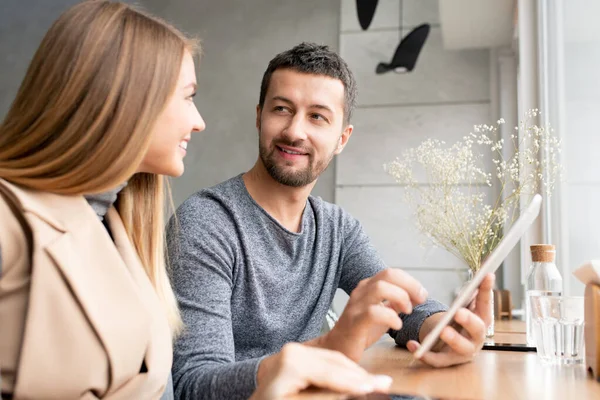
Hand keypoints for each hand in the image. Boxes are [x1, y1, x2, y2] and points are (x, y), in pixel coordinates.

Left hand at [252, 343, 391, 399]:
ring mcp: (294, 350)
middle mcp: (293, 351)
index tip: (380, 386)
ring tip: (376, 382)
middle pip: (336, 363)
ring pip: (334, 359)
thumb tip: (358, 390)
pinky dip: (342, 369)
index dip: (358, 381)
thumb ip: (329, 396)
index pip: (332, 374)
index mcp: (291, 365)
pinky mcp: (297, 354)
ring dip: (354, 372)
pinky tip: (358, 378)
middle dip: (360, 376)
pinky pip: (326, 359)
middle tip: (385, 384)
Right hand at [322, 268, 428, 361]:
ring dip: (400, 298)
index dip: (411, 281)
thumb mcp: (382, 312)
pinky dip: (390, 317)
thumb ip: (396, 303)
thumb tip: (416, 295)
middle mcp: (361, 291)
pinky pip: (373, 312)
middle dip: (409, 285)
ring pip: (380, 288)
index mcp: (368, 287)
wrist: (338, 347)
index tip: (422, 295)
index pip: (392, 273)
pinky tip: (397, 325)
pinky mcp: (354, 322)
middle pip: (388, 274)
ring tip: (406, 312)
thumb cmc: (360, 330)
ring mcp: (356, 305)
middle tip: (419, 301)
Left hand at [407, 273, 494, 367]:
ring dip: (453, 339)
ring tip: (443, 330)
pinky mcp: (447, 360)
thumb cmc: (459, 321)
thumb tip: (481, 273)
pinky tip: (413, 344)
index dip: (487, 290)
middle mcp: (476, 337)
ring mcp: (463, 351)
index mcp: (481, 319)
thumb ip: (471, 292)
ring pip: (461, 348)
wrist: (451, 344)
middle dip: (469, 321)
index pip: (486, 303)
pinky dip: (425, 354)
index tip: (487, 274)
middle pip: (478, 330)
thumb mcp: (465, 305)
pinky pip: (436, 360)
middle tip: (459, 312)